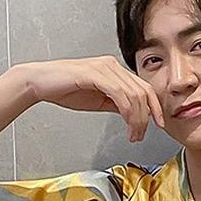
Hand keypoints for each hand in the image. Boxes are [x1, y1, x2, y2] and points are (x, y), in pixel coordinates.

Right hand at [15, 57, 164, 141]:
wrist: (40, 83)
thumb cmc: (66, 90)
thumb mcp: (100, 100)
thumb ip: (118, 104)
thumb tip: (134, 115)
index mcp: (115, 70)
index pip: (144, 87)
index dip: (155, 107)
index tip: (159, 124)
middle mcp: (112, 65)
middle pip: (143, 92)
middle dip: (146, 118)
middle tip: (140, 136)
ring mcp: (104, 68)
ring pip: (134, 95)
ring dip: (137, 120)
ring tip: (132, 135)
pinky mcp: (94, 74)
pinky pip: (120, 94)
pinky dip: (128, 113)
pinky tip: (126, 125)